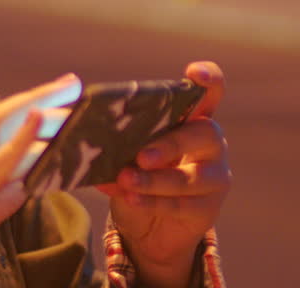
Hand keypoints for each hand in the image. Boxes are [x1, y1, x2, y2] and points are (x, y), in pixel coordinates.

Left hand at [95, 62, 230, 287]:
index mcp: (191, 118)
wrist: (147, 227)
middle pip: (204, 133)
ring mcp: (215, 176)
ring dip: (156, 180)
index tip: (195, 73)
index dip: (209, 78)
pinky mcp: (208, 208)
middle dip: (171, 144)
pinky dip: (154, 202)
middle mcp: (209, 143)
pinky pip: (184, 204)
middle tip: (141, 157)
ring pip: (192, 176)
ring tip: (126, 180)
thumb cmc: (137, 175)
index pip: (211, 91)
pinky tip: (132, 198)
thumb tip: (84, 129)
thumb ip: (112, 140)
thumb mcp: (123, 153)